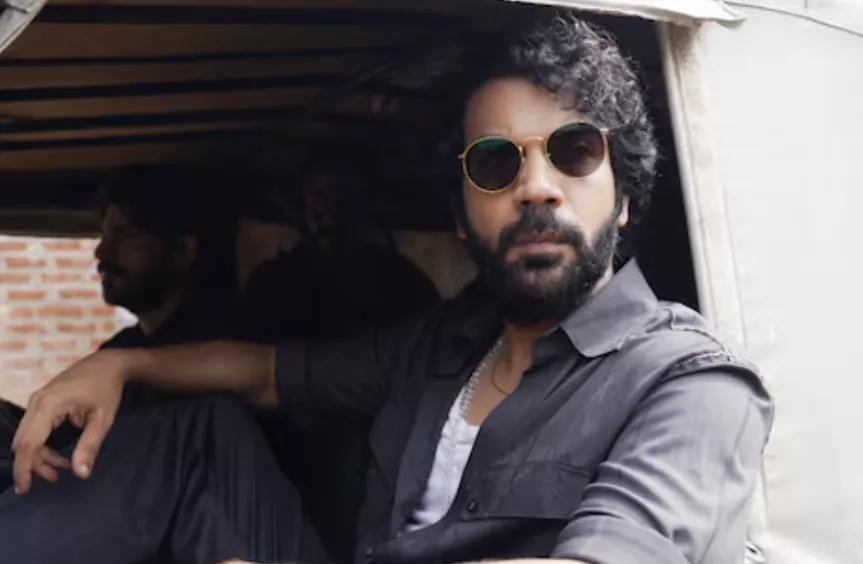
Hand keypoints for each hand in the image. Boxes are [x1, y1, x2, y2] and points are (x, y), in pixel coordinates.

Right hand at [11, 349, 127, 493]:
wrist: (108, 363)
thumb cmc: (107, 389)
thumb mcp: (103, 419)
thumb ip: (90, 446)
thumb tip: (80, 474)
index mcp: (49, 405)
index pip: (28, 444)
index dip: (25, 469)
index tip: (25, 489)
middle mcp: (36, 402)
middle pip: (23, 442)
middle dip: (34, 465)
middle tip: (55, 478)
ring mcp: (37, 400)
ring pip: (27, 437)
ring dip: (40, 455)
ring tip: (62, 468)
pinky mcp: (41, 401)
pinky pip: (33, 428)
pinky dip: (42, 444)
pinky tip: (59, 455)